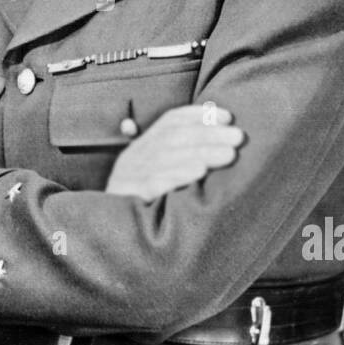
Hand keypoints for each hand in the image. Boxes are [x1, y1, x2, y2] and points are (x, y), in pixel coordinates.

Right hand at [105, 103, 244, 202]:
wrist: (104, 230)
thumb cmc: (140, 200)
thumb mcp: (153, 171)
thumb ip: (177, 154)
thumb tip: (213, 134)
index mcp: (143, 145)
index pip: (171, 120)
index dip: (199, 115)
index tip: (228, 116)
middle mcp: (136, 155)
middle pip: (175, 136)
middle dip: (210, 134)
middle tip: (239, 137)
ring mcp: (131, 174)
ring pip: (168, 156)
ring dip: (201, 152)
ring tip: (229, 154)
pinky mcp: (129, 195)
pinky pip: (154, 182)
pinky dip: (177, 174)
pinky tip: (199, 172)